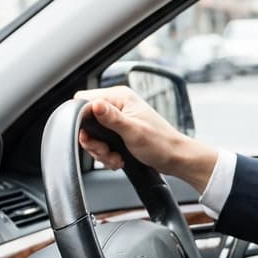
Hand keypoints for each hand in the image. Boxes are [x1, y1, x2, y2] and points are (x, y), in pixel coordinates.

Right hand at [74, 86, 217, 191]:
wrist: (175, 159)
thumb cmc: (160, 143)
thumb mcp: (133, 131)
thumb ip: (111, 118)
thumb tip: (94, 104)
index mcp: (119, 97)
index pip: (84, 100)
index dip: (82, 119)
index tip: (90, 136)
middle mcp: (117, 106)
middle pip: (86, 122)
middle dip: (93, 142)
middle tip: (106, 150)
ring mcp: (117, 121)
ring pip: (93, 137)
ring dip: (101, 152)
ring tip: (116, 157)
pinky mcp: (119, 134)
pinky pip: (102, 145)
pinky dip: (108, 156)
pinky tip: (120, 159)